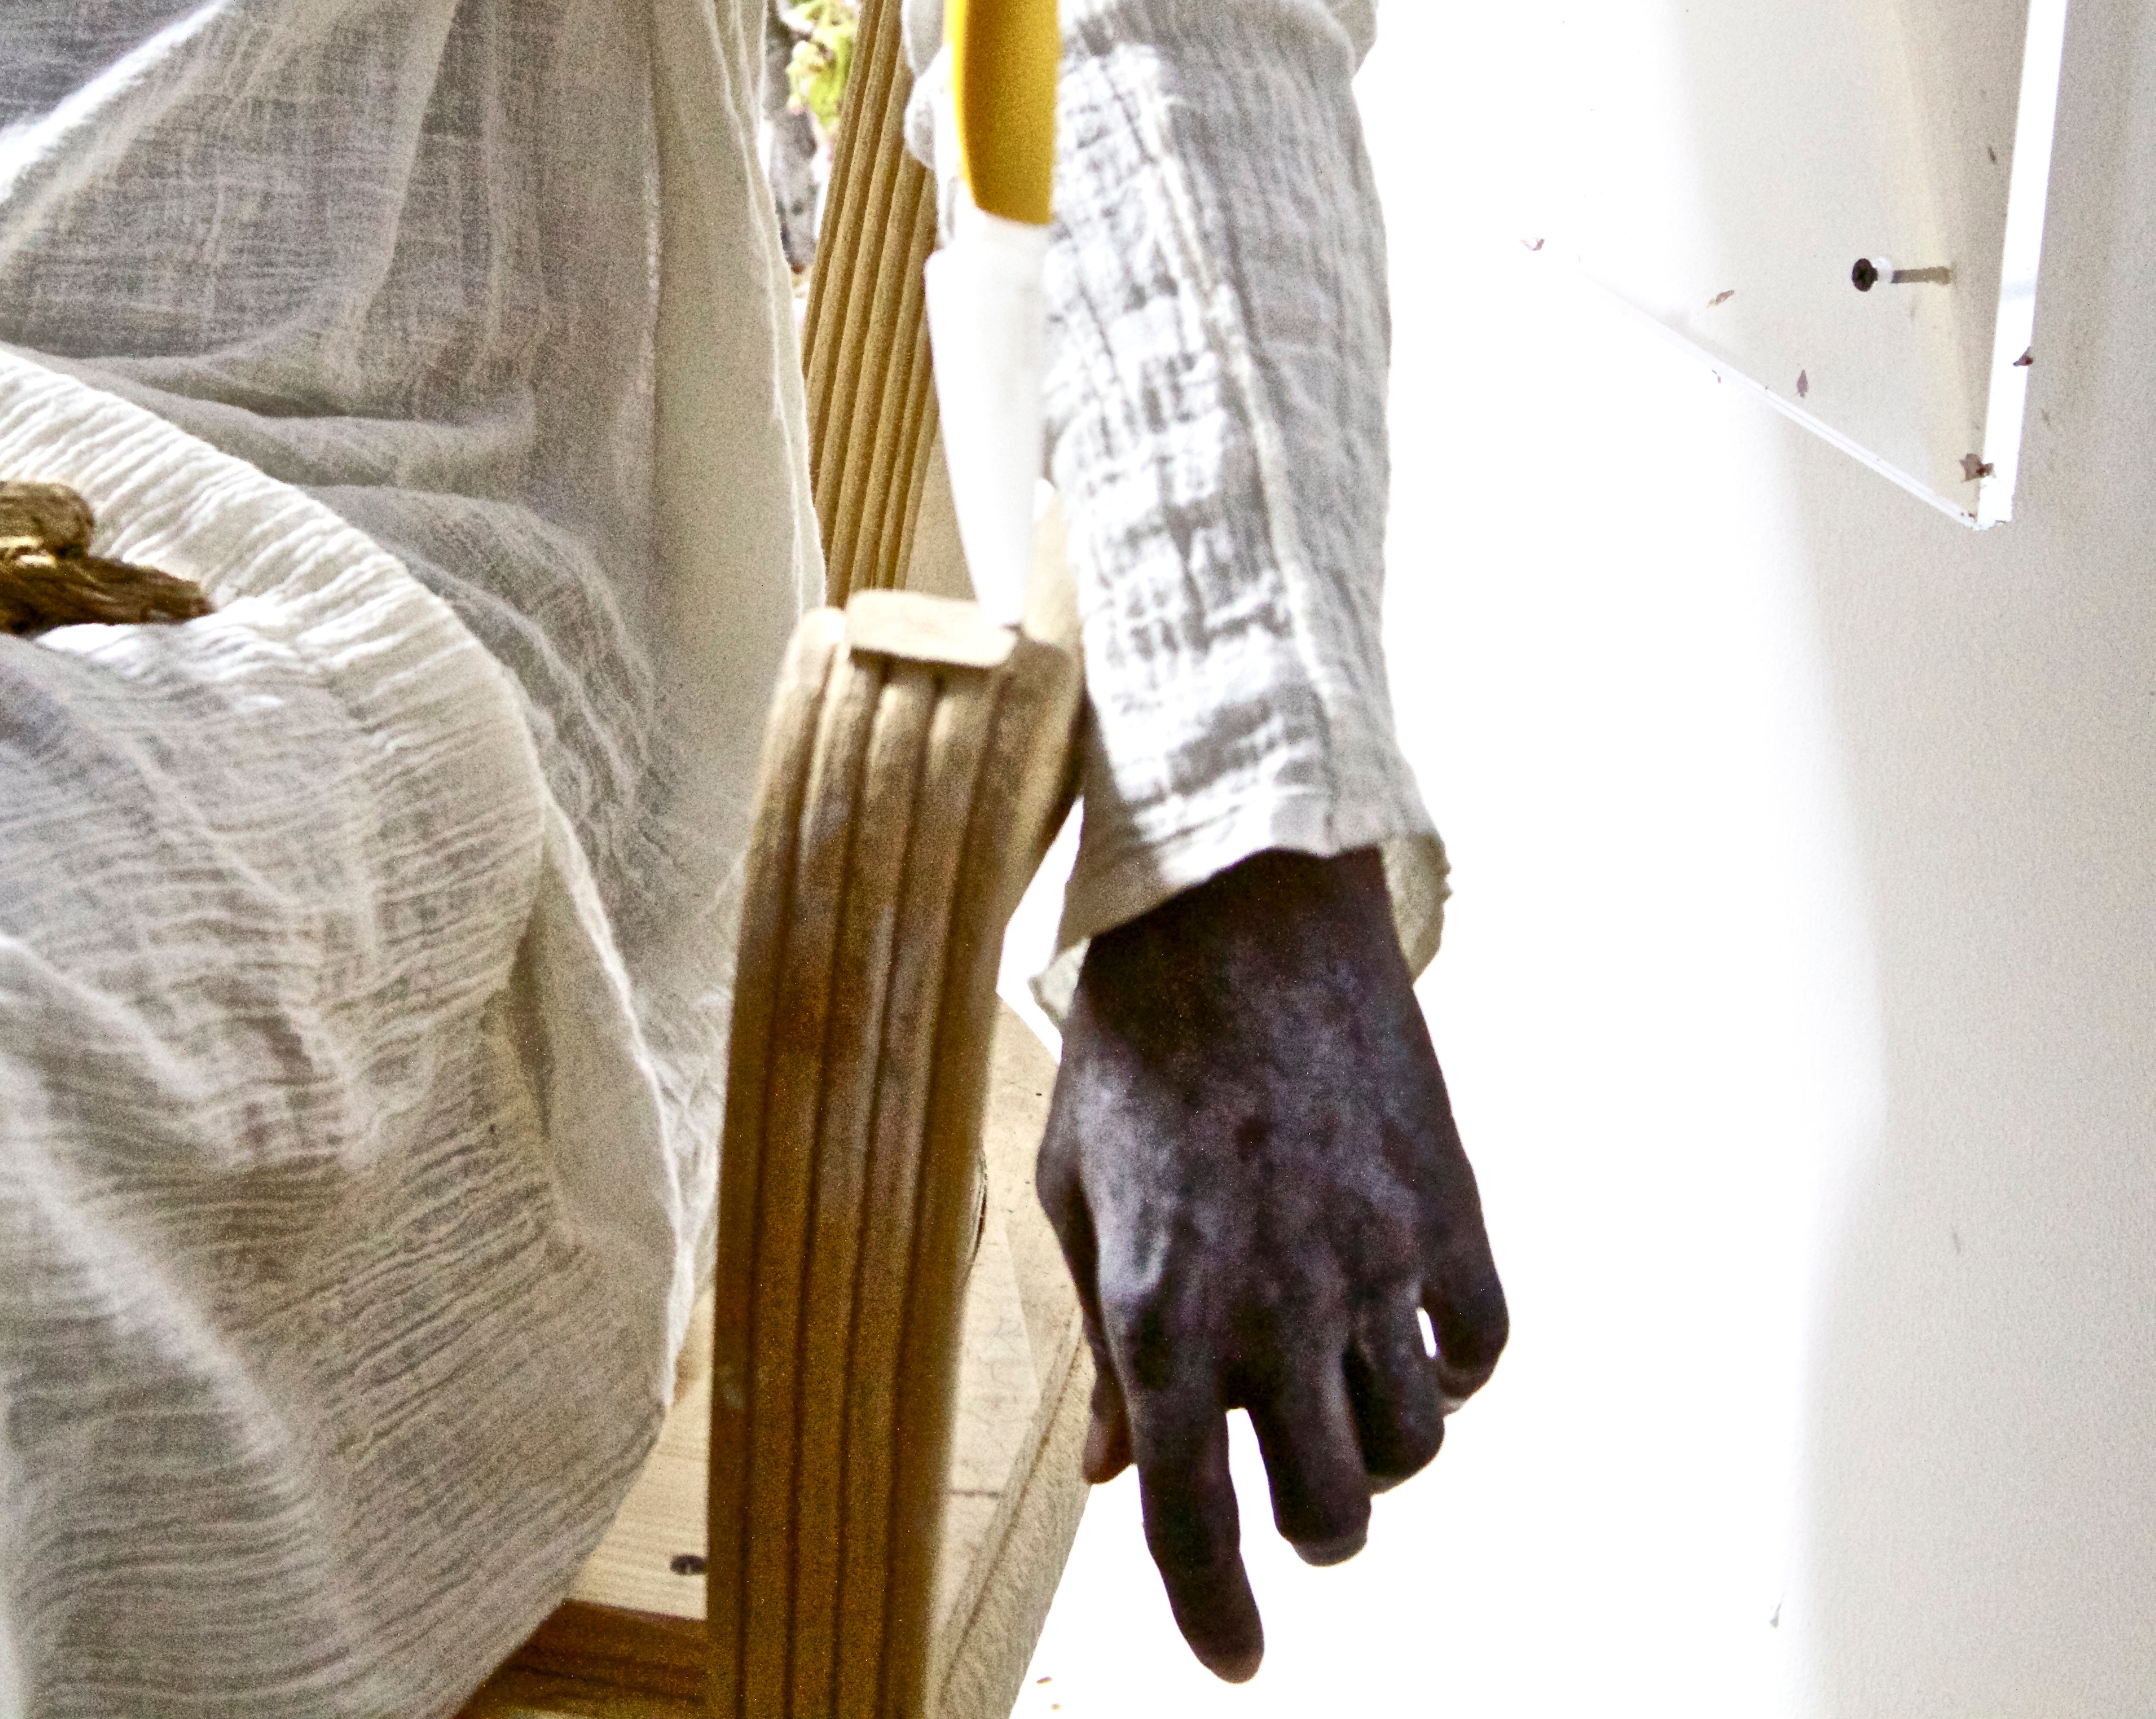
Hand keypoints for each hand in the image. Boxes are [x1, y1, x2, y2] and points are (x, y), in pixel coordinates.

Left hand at [1034, 847, 1506, 1680]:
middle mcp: (1278, 1306)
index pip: (1193, 1519)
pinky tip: (1401, 1332)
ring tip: (1335, 1389)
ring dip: (1375, 1450)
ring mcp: (1377, 1261)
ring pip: (1413, 1446)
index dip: (1213, 1611)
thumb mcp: (1078, 1198)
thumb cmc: (1136, 1048)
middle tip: (1284, 1489)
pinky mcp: (1451, 1210)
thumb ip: (1105, 1348)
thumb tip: (1113, 1471)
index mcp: (1163, 1309)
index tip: (1232, 1658)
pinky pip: (1478, 1354)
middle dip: (1305, 1527)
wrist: (1237, 912)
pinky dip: (1447, 1371)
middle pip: (1328, 1509)